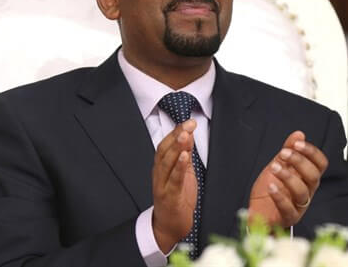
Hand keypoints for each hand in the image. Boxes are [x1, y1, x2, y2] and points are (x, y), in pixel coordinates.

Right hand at [152, 119, 197, 252]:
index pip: (166, 144)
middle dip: (176, 135)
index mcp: (161, 167)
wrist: (169, 226)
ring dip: (176, 147)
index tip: (188, 121)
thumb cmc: (176, 198)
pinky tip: (184, 157)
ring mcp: (162, 184)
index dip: (176, 132)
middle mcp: (158, 173)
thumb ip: (184, 155)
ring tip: (185, 135)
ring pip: (166, 163)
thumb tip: (188, 135)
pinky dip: (178, 167)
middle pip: (164, 150)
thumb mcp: (183, 173)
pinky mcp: (168, 196)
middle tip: (188, 124)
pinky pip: (173, 180)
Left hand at [249, 131, 328, 227]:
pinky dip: (279, 197)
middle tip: (283, 154)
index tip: (297, 144)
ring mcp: (299, 206)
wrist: (258, 211)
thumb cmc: (271, 188)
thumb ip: (288, 150)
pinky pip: (288, 208)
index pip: (320, 164)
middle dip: (299, 162)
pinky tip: (271, 186)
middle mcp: (307, 191)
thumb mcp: (278, 165)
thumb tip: (299, 134)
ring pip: (302, 192)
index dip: (311, 152)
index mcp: (307, 177)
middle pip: (314, 176)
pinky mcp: (288, 217)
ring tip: (274, 168)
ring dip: (288, 177)